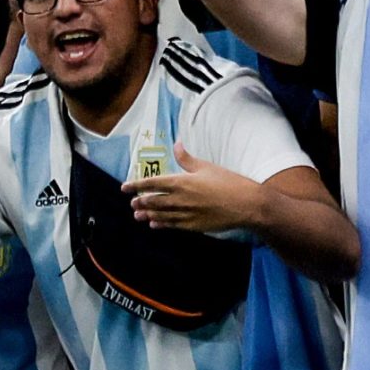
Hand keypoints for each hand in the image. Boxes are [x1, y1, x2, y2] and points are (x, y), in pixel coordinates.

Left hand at [121, 144, 257, 231]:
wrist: (245, 205)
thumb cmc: (228, 182)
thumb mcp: (206, 166)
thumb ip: (187, 158)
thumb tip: (177, 144)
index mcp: (182, 182)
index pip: (153, 183)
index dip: (137, 185)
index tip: (125, 187)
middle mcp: (181, 199)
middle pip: (154, 201)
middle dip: (141, 202)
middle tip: (132, 203)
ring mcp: (187, 214)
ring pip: (161, 214)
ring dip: (148, 214)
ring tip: (138, 215)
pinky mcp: (194, 225)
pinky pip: (173, 225)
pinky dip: (162, 224)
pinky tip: (155, 224)